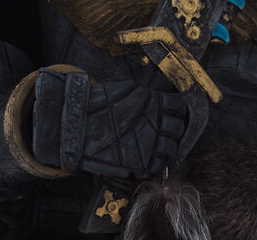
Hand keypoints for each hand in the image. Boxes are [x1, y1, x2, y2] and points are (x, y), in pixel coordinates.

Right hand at [32, 68, 186, 178]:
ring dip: (166, 147)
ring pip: (172, 148)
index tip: (171, 114)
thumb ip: (144, 98)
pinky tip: (149, 158)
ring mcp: (150, 144)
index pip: (179, 107)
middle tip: (163, 131)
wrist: (77, 124)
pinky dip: (156, 163)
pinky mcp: (140, 163)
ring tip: (155, 146)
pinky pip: (158, 166)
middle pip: (178, 128)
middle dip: (174, 129)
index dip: (176, 111)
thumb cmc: (98, 104)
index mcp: (153, 101)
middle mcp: (156, 122)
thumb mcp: (126, 91)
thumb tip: (157, 102)